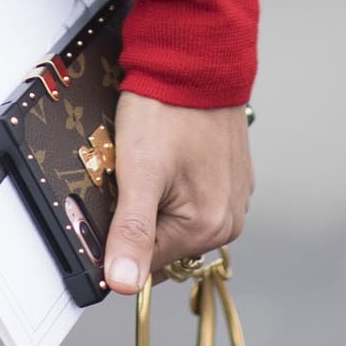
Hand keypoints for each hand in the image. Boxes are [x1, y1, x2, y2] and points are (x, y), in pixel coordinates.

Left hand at [102, 89, 252, 296]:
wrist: (194, 61)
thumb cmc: (167, 112)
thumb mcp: (139, 173)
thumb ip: (131, 233)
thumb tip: (122, 284)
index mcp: (209, 227)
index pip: (147, 261)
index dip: (120, 235)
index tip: (112, 200)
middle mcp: (229, 219)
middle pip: (163, 239)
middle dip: (139, 213)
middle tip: (131, 173)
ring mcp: (233, 196)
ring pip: (174, 215)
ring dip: (155, 195)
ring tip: (150, 157)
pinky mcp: (230, 175)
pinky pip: (190, 193)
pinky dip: (172, 180)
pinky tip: (165, 151)